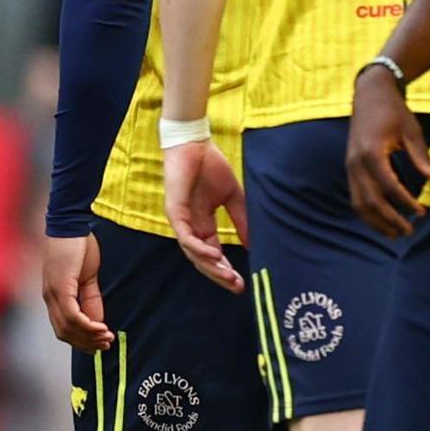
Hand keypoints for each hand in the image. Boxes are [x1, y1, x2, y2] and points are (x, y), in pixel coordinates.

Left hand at [40, 232, 110, 351]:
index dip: (81, 340)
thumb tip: (98, 322)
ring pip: (68, 327)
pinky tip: (101, 328)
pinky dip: (87, 325)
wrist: (71, 224)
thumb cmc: (78, 247)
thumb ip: (91, 299)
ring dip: (89, 337)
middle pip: (64, 333)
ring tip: (106, 338)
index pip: (63, 328)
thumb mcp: (87, 277)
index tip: (100, 344)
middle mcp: (49, 298)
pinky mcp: (60, 287)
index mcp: (54, 296)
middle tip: (105, 346)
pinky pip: (73, 315)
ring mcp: (52, 293)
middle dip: (86, 343)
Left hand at [164, 141, 245, 290]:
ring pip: (194, 254)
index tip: (242, 283)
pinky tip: (214, 256)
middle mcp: (191, 227)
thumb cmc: (211, 166)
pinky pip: (186, 237)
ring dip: (211, 266)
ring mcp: (182, 221)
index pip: (214, 255)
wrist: (195, 144)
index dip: (227, 269)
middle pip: (203, 261)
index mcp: (204, 225)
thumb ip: (242, 220)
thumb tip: (254, 244)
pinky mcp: (175, 212)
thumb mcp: (234, 197)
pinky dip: (199, 248)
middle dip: (220, 275)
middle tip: (237, 286)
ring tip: (229, 276)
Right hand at [346, 68, 429, 236]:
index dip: (405, 202)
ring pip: (358, 204)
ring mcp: (350, 167)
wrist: (369, 94)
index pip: (388, 186)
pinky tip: (381, 220)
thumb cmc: (393, 110)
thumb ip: (420, 156)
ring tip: (394, 234)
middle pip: (370, 201)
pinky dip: (367, 212)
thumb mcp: (411, 129)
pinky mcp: (350, 168)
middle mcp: (356, 162)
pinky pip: (355, 197)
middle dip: (390, 220)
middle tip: (409, 231)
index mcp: (372, 152)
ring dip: (375, 222)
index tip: (421, 212)